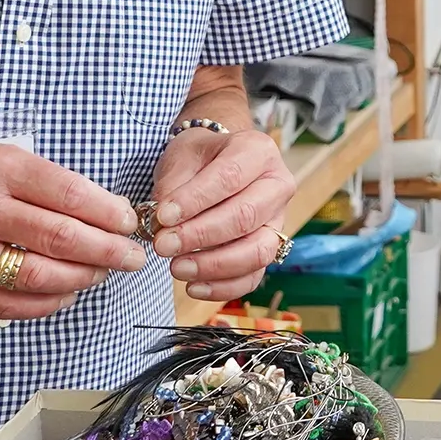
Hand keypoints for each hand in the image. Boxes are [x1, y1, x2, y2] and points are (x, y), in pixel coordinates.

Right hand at [0, 145, 146, 321]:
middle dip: (109, 252)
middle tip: (133, 258)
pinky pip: (9, 303)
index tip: (131, 223)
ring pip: (39, 277)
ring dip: (82, 279)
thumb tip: (106, 213)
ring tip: (102, 274)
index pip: (70, 194)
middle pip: (62, 239)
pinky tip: (66, 293)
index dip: (110, 214)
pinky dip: (47, 303)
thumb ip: (46, 183)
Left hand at [149, 127, 295, 303]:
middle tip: (164, 245)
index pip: (229, 178)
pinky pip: (254, 277)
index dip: (195, 201)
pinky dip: (223, 287)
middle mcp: (277, 186)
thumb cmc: (200, 159)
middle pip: (245, 217)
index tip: (163, 216)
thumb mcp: (182, 157)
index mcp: (258, 152)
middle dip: (200, 236)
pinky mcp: (270, 250)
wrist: (216, 165)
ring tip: (177, 267)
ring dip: (213, 265)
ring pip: (257, 252)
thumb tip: (165, 224)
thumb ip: (174, 187)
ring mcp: (277, 221)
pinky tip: (193, 287)